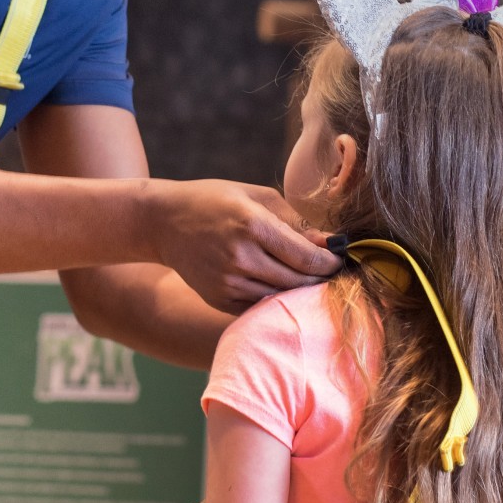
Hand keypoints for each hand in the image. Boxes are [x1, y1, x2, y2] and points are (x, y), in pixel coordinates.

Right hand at [142, 179, 340, 310]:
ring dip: (299, 291)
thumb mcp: (256, 196)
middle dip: (320, 279)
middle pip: (298, 281)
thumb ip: (294, 220)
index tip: (339, 260)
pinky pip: (258, 306)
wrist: (164, 223)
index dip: (330, 262)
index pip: (306, 257)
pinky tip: (281, 287)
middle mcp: (240, 256)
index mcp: (253, 225)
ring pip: (280, 297)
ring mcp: (228, 282)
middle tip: (330, 272)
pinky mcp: (219, 298)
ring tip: (308, 280)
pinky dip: (275, 300)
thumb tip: (328, 243)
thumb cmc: (215, 201)